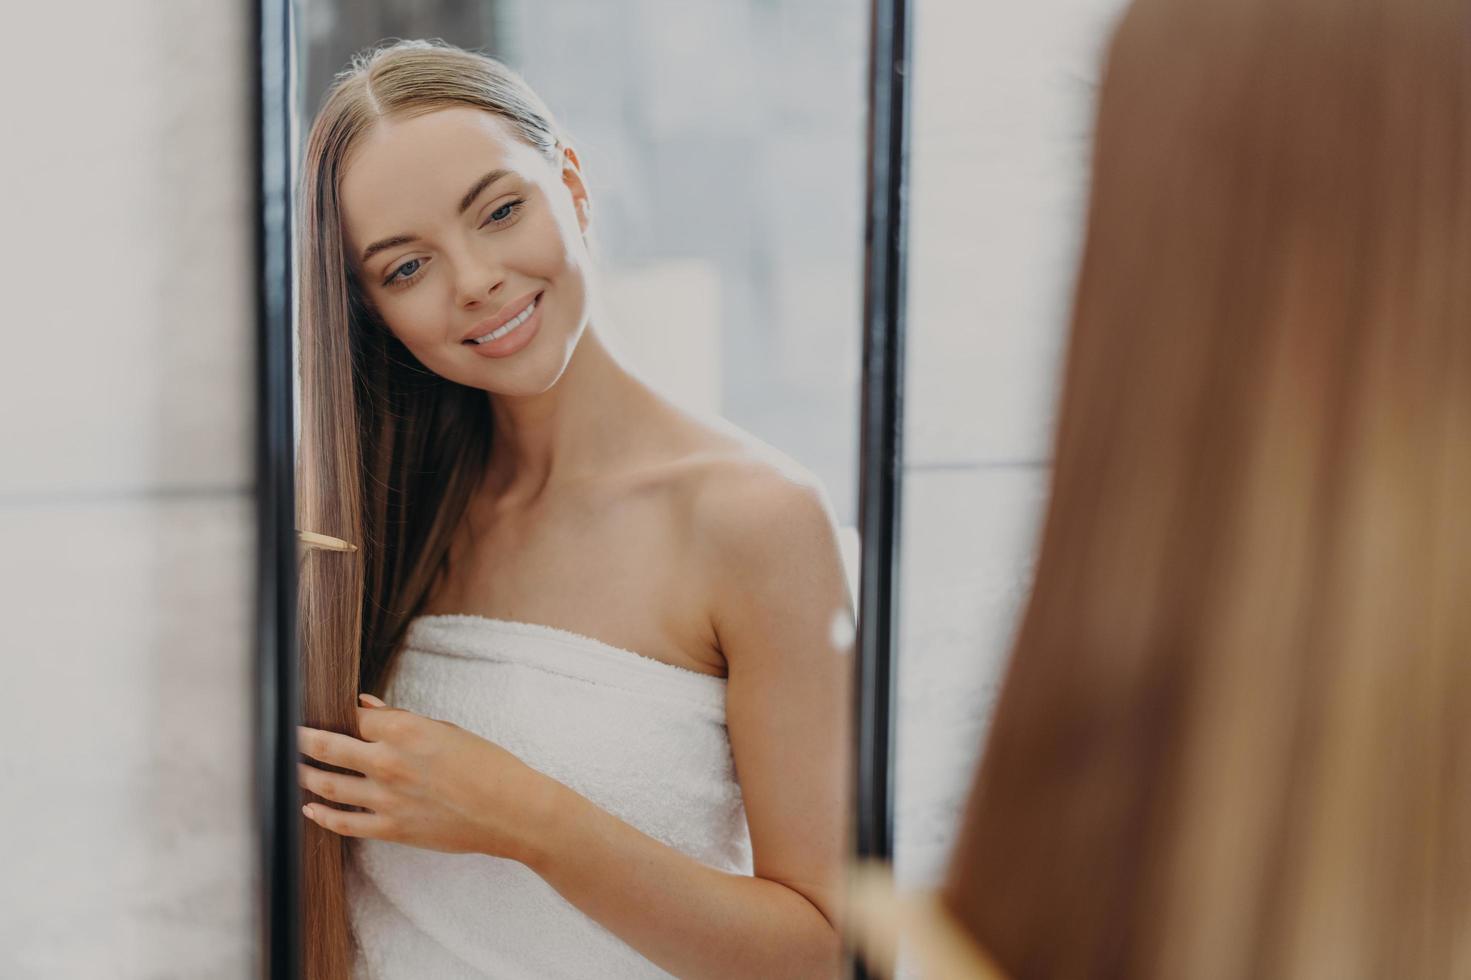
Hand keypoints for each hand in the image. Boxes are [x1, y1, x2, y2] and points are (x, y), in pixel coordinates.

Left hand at [297, 694, 545, 862]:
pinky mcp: (390, 828)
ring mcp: (385, 798)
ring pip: (326, 784)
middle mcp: (388, 762)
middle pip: (326, 747)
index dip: (332, 712)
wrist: (510, 811)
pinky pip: (343, 822)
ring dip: (303, 773)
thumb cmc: (487, 765)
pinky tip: (308, 807)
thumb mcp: (446, 730)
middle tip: (284, 733)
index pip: (352, 717)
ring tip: (290, 767)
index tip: (314, 709)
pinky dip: (321, 814)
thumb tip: (364, 705)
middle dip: (300, 739)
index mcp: (405, 730)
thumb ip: (400, 719)